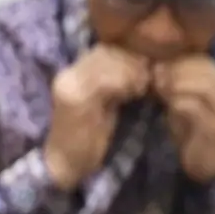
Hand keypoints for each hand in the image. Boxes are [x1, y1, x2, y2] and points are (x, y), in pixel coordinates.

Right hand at [43, 45, 153, 188]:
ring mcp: (70, 85)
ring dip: (131, 71)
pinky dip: (125, 83)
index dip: (129, 54)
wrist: (66, 165)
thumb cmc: (90, 138)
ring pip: (107, 61)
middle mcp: (69, 73)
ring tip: (143, 86)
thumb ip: (117, 83)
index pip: (105, 48)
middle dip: (133, 60)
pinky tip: (135, 93)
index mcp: (75, 72)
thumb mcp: (106, 104)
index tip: (148, 67)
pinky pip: (104, 80)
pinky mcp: (74, 98)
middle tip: (149, 77)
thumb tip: (145, 64)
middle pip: (106, 51)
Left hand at [153, 55, 214, 184]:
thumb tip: (158, 64)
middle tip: (155, 77)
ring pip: (202, 85)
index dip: (179, 61)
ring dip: (176, 84)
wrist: (206, 164)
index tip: (157, 66)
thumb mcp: (188, 99)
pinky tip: (168, 106)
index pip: (204, 61)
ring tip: (159, 90)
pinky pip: (194, 106)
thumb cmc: (194, 130)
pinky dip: (177, 102)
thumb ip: (180, 81)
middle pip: (204, 69)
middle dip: (176, 70)